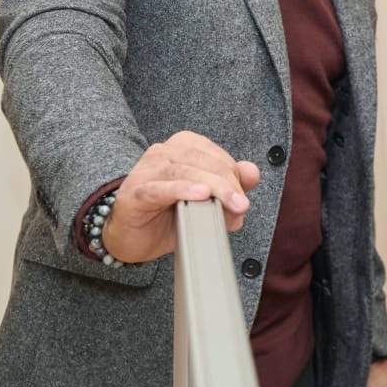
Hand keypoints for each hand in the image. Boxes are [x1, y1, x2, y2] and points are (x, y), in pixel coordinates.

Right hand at [101, 130, 260, 263]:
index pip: (215, 155)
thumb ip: (231, 184)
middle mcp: (163, 153)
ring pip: (183, 171)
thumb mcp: (207, 201)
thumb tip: (252, 173)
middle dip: (227, 183)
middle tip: (240, 205)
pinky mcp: (133, 193)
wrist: (134, 238)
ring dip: (211, 187)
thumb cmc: (169, 214)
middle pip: (202, 161)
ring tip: (228, 202)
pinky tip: (198, 195)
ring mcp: (145, 171)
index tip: (243, 199)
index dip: (234, 175)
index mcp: (183, 148)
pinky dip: (181, 190)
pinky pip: (158, 188)